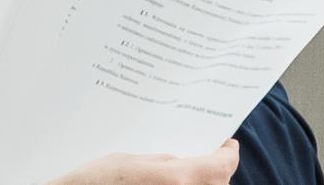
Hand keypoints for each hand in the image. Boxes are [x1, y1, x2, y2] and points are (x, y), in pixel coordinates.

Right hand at [45, 139, 240, 184]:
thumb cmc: (95, 181)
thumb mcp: (131, 159)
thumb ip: (167, 161)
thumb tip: (188, 160)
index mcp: (175, 178)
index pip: (222, 165)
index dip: (228, 153)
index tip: (227, 143)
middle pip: (219, 183)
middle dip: (217, 169)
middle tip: (208, 154)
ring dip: (205, 183)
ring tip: (190, 170)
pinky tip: (173, 184)